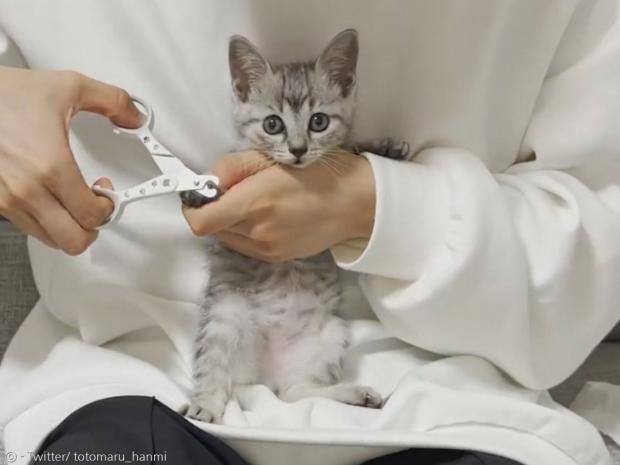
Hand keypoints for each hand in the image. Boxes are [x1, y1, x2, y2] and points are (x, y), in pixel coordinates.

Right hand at [0, 67, 142, 253]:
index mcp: (50, 166)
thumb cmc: (5, 94)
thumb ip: (112, 101)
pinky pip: (27, 227)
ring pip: (50, 239)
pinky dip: (45, 220)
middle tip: (94, 207)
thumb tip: (136, 116)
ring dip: (68, 226)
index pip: (92, 216)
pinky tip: (48, 197)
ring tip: (71, 201)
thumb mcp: (68, 86)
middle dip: (92, 228)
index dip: (108, 207)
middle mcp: (26, 190)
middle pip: (73, 241)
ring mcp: (6, 199)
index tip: (107, 192)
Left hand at [183, 151, 375, 261]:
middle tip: (232, 190)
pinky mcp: (277, 257)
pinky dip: (245, 230)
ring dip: (229, 221)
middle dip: (212, 209)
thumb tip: (206, 180)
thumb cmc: (320, 172)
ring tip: (254, 202)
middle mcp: (258, 231)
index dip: (192, 207)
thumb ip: (233, 167)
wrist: (357, 203)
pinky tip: (267, 215)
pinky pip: (246, 245)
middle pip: (212, 228)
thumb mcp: (274, 156)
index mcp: (256, 201)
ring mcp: (268, 248)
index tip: (200, 192)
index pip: (200, 221)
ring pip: (228, 237)